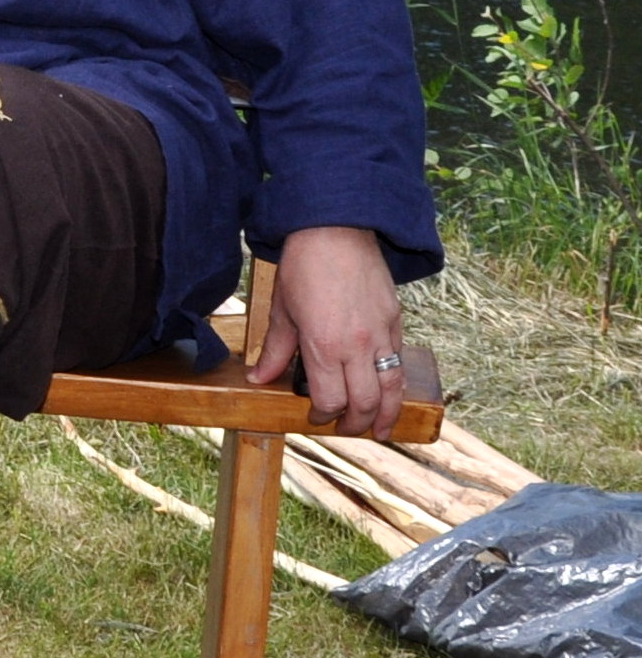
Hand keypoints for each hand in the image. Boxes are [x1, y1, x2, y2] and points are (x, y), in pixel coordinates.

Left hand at [248, 224, 406, 439]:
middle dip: (356, 423)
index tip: (316, 416)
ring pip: (392, 387)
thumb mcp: (282, 309)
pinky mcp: (395, 319)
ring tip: (382, 429)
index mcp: (324, 346)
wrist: (337, 227)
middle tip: (349, 430)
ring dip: (387, 413)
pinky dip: (394, 381)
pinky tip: (389, 390)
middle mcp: (357, 346)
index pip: (330, 400)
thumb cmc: (304, 266)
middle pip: (364, 403)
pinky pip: (398, 359)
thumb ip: (276, 350)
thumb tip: (259, 379)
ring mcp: (380, 333)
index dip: (322, 415)